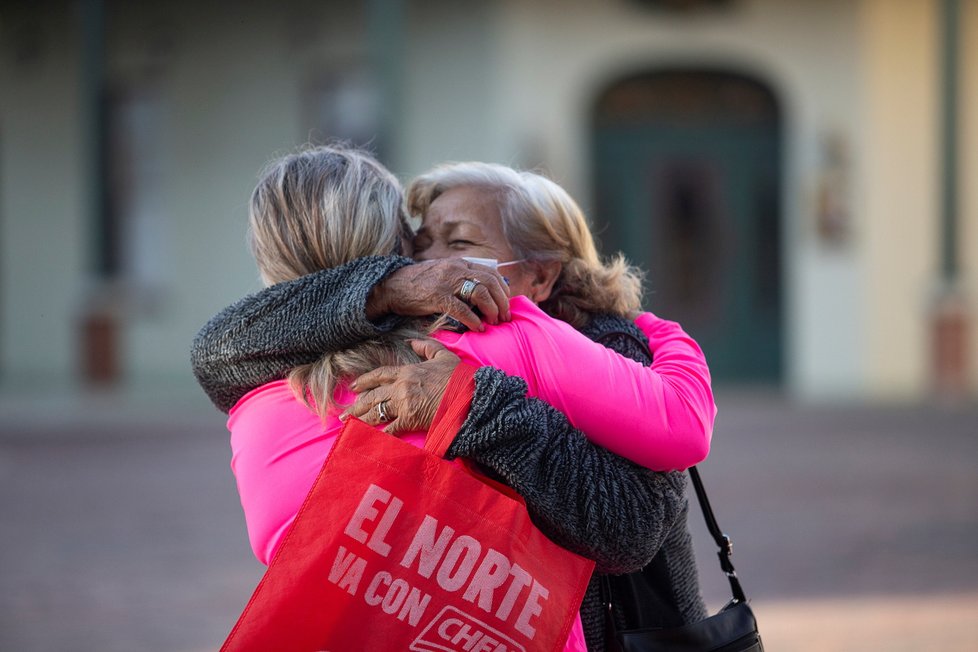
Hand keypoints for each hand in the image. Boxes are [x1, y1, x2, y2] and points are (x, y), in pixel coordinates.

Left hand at [343, 339, 460, 433]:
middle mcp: (401, 387)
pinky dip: (380, 434)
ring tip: (349, 423)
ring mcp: (403, 404)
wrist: (467, 395)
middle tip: (345, 411)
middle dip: (358, 403)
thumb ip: (426, 347)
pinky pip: (390, 428)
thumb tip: (413, 342)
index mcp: (407, 371)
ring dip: (362, 418)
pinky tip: (370, 437)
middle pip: (373, 395)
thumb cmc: (457, 376)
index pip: (380, 375)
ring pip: (377, 411)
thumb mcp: (443, 356)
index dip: (365, 380)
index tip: (354, 386)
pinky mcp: (409, 419)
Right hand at [366, 259, 510, 331]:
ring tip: (493, 322)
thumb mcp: (442, 273)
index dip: (502, 288)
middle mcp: (456, 269)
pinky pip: (462, 309)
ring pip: (480, 293)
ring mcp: (446, 282)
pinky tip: (478, 328)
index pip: (490, 272)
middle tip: (505, 316)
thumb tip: (481, 293)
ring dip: (491, 309)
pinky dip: (473, 320)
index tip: (506, 302)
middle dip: (502, 301)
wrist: (391, 286)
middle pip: (490, 282)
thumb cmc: (417, 284)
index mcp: (459, 263)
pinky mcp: (437, 297)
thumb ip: (460, 279)